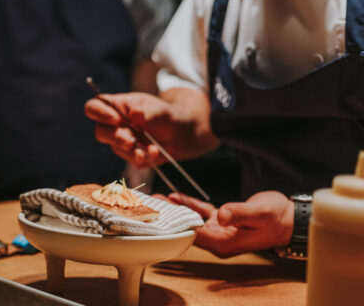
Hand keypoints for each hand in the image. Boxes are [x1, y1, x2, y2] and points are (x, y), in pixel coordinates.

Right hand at [84, 88, 216, 167]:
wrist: (181, 134)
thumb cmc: (167, 115)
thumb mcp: (162, 110)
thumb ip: (149, 112)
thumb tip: (134, 114)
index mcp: (116, 106)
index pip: (94, 107)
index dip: (99, 113)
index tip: (115, 119)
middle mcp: (114, 124)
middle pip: (100, 131)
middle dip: (116, 137)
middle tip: (130, 141)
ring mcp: (120, 141)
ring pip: (116, 148)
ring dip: (133, 150)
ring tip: (150, 149)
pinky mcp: (130, 156)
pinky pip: (132, 160)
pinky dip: (144, 158)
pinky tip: (154, 152)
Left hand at [166, 191, 293, 257]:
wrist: (290, 218)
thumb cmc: (276, 217)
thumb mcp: (258, 213)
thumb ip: (238, 213)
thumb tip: (220, 216)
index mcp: (224, 241)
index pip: (191, 234)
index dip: (173, 225)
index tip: (157, 215)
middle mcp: (219, 239)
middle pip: (186, 229)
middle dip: (169, 218)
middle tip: (148, 205)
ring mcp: (220, 231)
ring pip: (191, 220)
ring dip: (176, 210)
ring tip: (156, 199)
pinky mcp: (223, 221)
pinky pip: (201, 214)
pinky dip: (188, 206)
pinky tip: (176, 196)